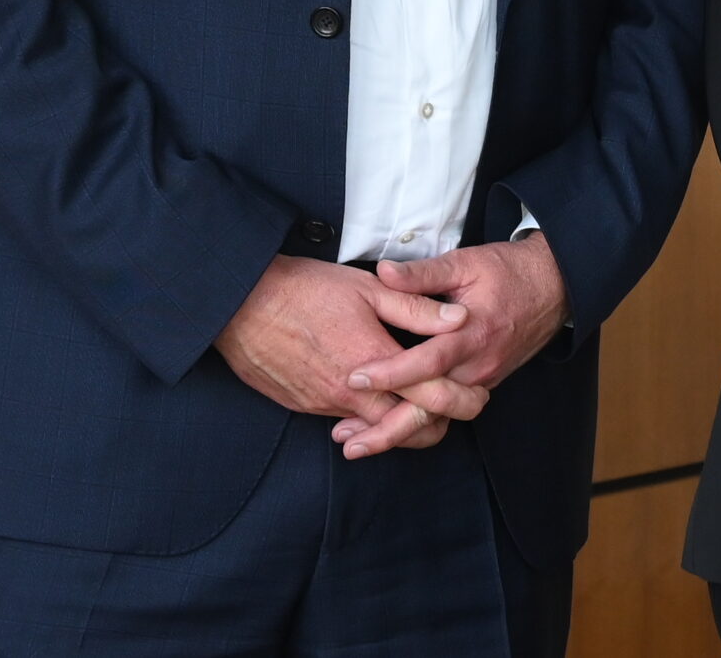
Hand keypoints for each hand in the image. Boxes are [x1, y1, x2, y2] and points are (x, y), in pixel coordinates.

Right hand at [214, 255, 488, 456]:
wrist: (241, 304)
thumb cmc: (307, 289)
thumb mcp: (369, 289)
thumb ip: (417, 309)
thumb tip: (460, 321)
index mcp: (375, 362)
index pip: (432, 400)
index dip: (462, 402)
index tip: (479, 397)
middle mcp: (351, 394)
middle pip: (408, 431)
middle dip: (437, 424)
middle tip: (455, 407)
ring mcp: (324, 405)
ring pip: (376, 430)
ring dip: (400, 421)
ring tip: (419, 400)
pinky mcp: (303, 406)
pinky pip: (345, 421)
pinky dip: (366, 416)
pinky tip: (374, 395)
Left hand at [334, 233, 571, 455]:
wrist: (557, 286)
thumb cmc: (509, 270)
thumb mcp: (466, 262)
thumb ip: (422, 273)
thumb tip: (382, 272)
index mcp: (472, 333)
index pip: (427, 362)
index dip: (390, 373)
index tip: (354, 378)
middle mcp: (479, 365)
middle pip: (431, 408)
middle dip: (389, 430)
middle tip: (348, 442)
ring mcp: (484, 378)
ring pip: (439, 417)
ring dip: (399, 432)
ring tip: (358, 442)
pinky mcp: (485, 382)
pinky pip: (450, 411)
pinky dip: (419, 423)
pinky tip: (390, 425)